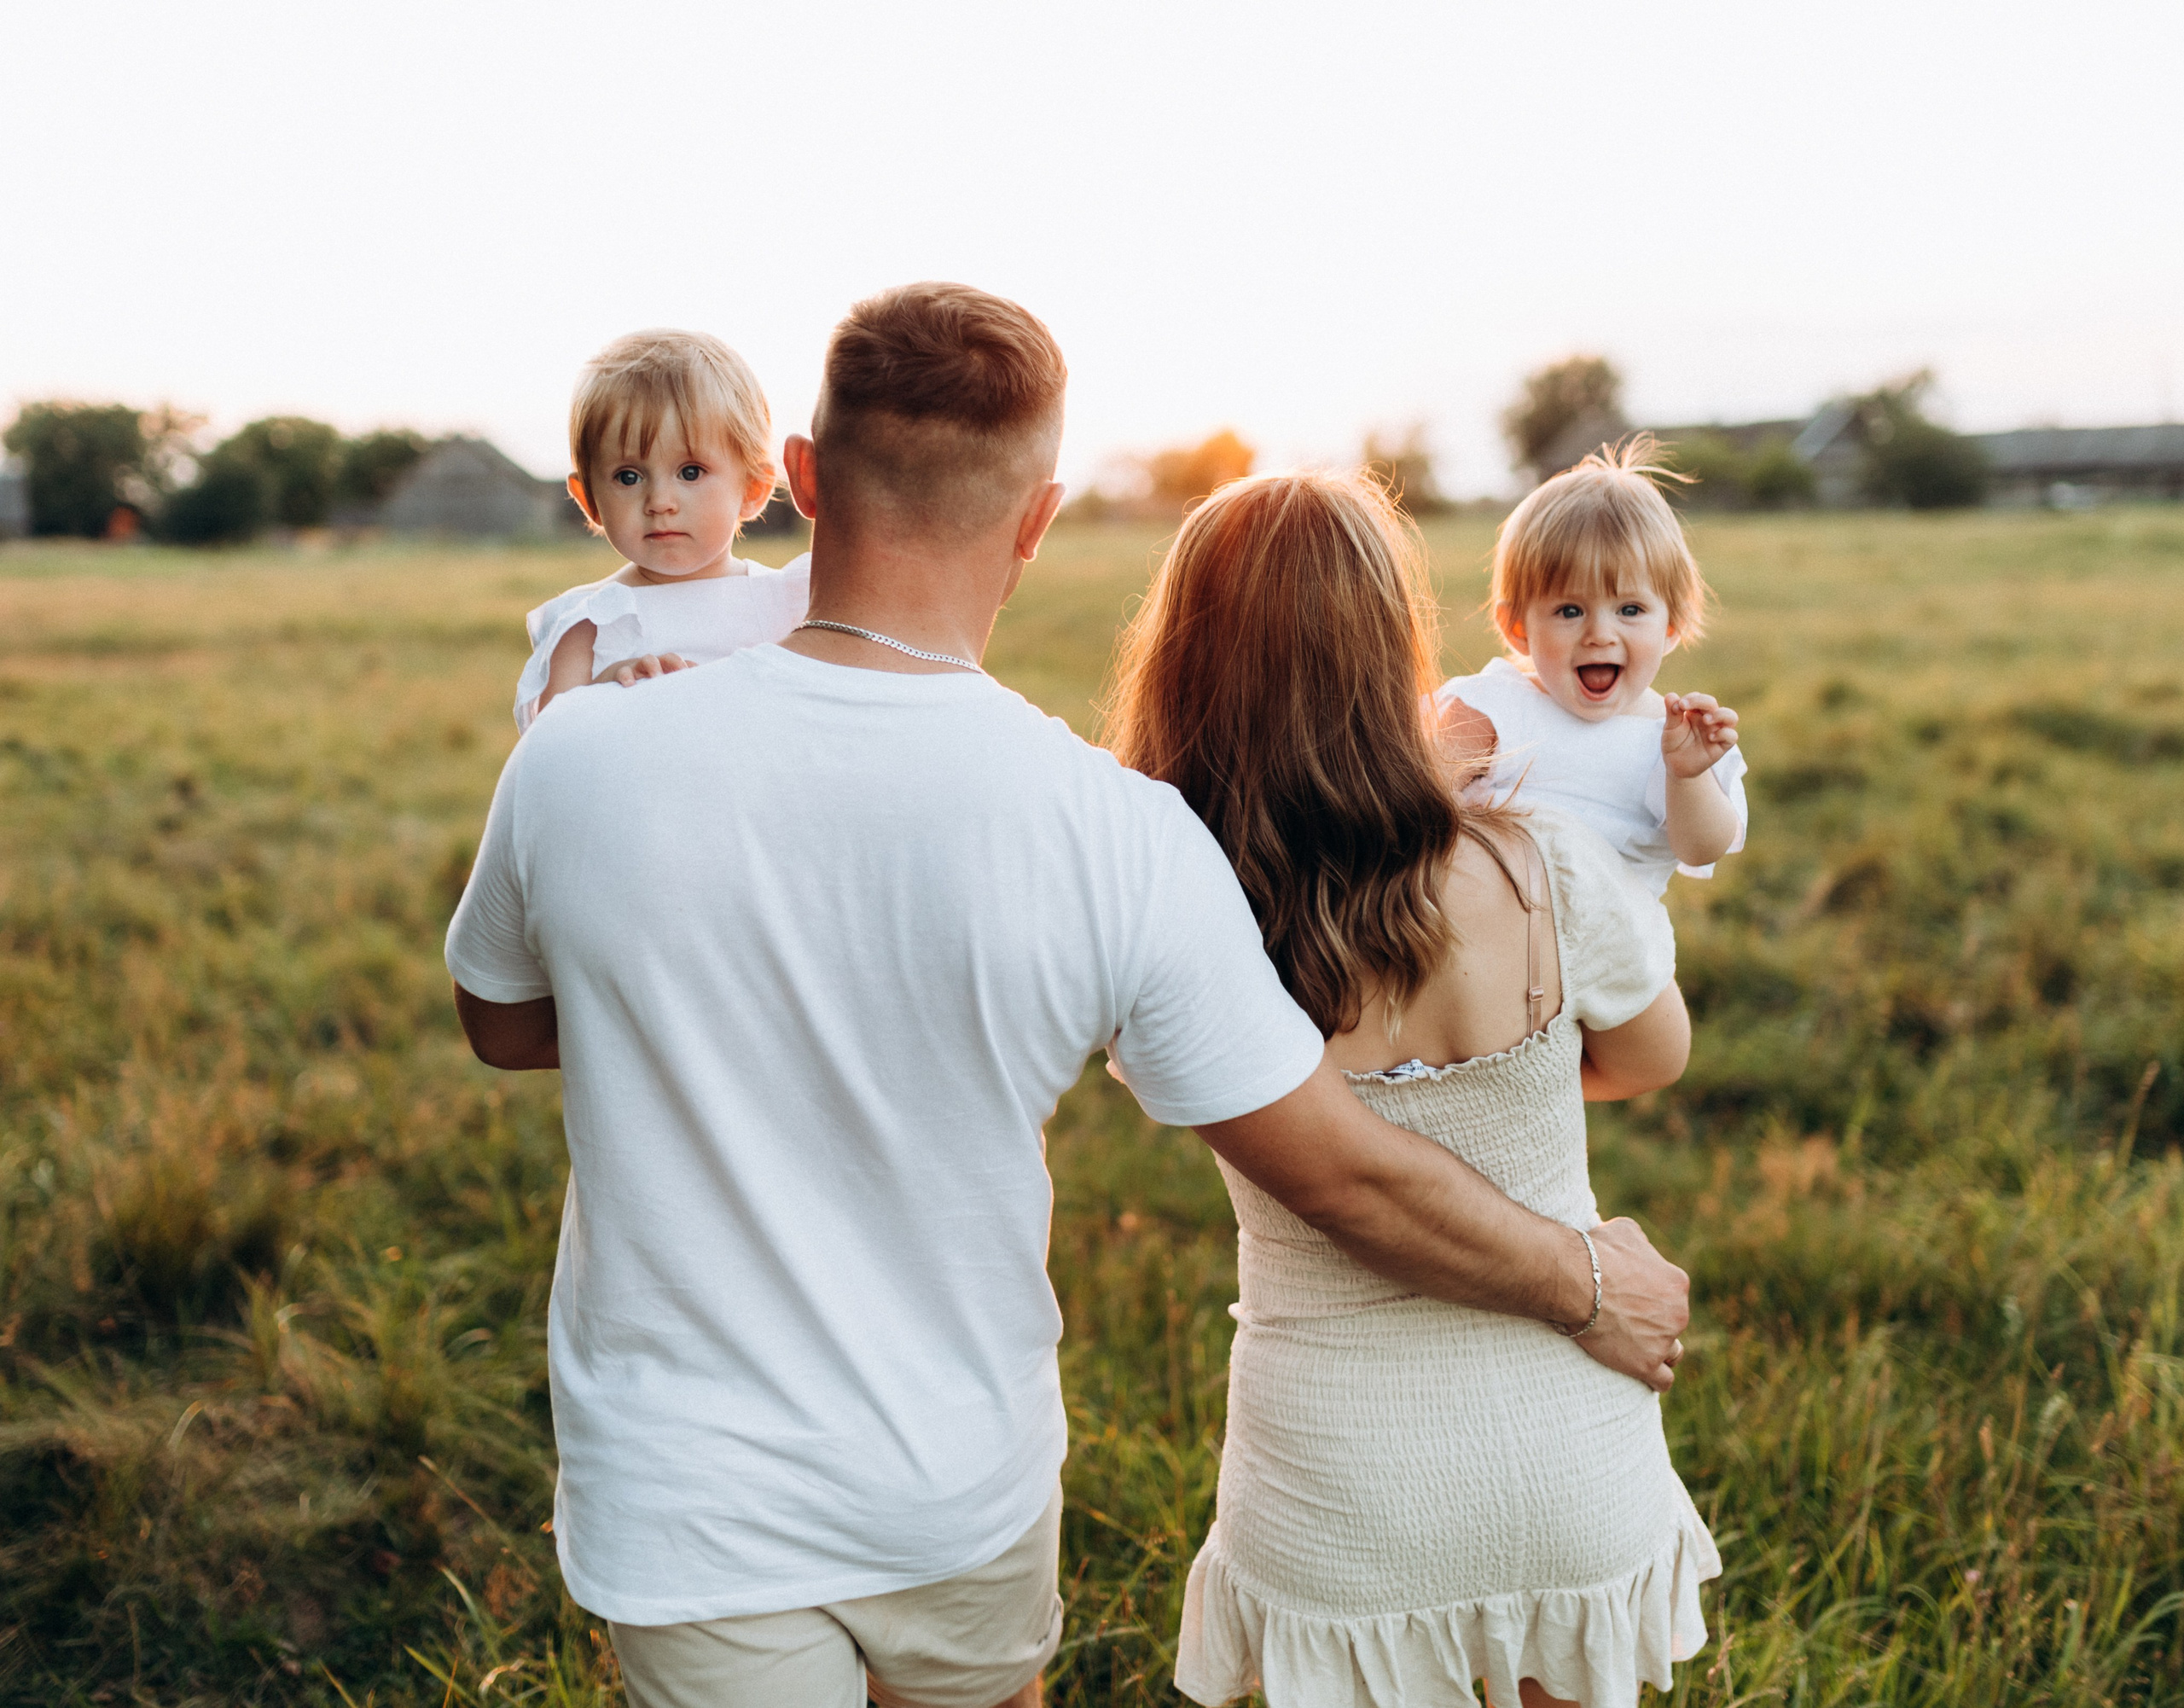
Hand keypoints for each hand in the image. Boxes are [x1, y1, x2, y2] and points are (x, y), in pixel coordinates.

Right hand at [595, 652, 693, 687]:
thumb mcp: (661, 688)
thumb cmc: (645, 687)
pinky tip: (630, 685)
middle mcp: (656, 665)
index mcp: (667, 669)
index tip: (700, 674)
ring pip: (648, 660)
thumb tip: (697, 698)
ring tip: (657, 678)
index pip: (684, 665)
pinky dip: (627, 677)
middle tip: (683, 673)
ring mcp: (639, 668)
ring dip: (654, 667)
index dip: (691, 667)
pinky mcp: (622, 673)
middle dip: (677, 663)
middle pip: (669, 658)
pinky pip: (624, 672)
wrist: (615, 678)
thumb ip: (676, 691)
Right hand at [1571, 1217, 1689, 1391]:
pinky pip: (1663, 1379)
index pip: (1672, 1294)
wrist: (1575, 1280)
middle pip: (1673, 1322)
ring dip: (1661, 1350)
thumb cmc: (1596, 1253)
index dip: (1652, 1295)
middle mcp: (1678, 1313)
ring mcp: (1664, 1340)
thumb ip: (1641, 1243)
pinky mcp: (1647, 1364)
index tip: (1630, 1297)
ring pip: (1673, 1353)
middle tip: (1627, 1320)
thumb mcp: (1624, 1230)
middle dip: (1655, 1322)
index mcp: (1676, 1282)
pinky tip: (1642, 1373)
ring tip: (1638, 1348)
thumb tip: (1637, 1248)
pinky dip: (1655, 1377)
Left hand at [1661, 692, 1737, 778]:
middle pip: (1712, 703)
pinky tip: (1710, 737)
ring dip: (1720, 714)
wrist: (1677, 766)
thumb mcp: (1670, 729)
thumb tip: (1670, 695)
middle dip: (1701, 702)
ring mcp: (1717, 731)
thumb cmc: (1674, 744)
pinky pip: (1731, 736)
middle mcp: (1709, 718)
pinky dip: (1724, 733)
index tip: (1680, 705)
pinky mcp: (1723, 745)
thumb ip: (1672, 713)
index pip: (1698, 698)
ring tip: (1706, 720)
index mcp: (1695, 712)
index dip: (1691, 698)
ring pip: (1731, 716)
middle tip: (1686, 706)